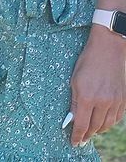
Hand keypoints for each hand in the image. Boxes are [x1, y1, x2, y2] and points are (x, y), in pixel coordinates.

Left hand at [69, 26, 125, 145]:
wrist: (109, 49)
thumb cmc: (88, 61)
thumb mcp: (74, 79)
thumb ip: (74, 101)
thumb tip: (72, 119)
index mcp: (87, 97)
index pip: (81, 124)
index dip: (77, 136)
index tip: (74, 142)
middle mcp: (102, 102)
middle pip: (94, 127)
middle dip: (87, 135)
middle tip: (81, 138)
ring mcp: (115, 102)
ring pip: (106, 125)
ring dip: (97, 130)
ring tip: (91, 131)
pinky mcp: (123, 100)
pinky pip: (116, 119)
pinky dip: (109, 123)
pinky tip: (103, 122)